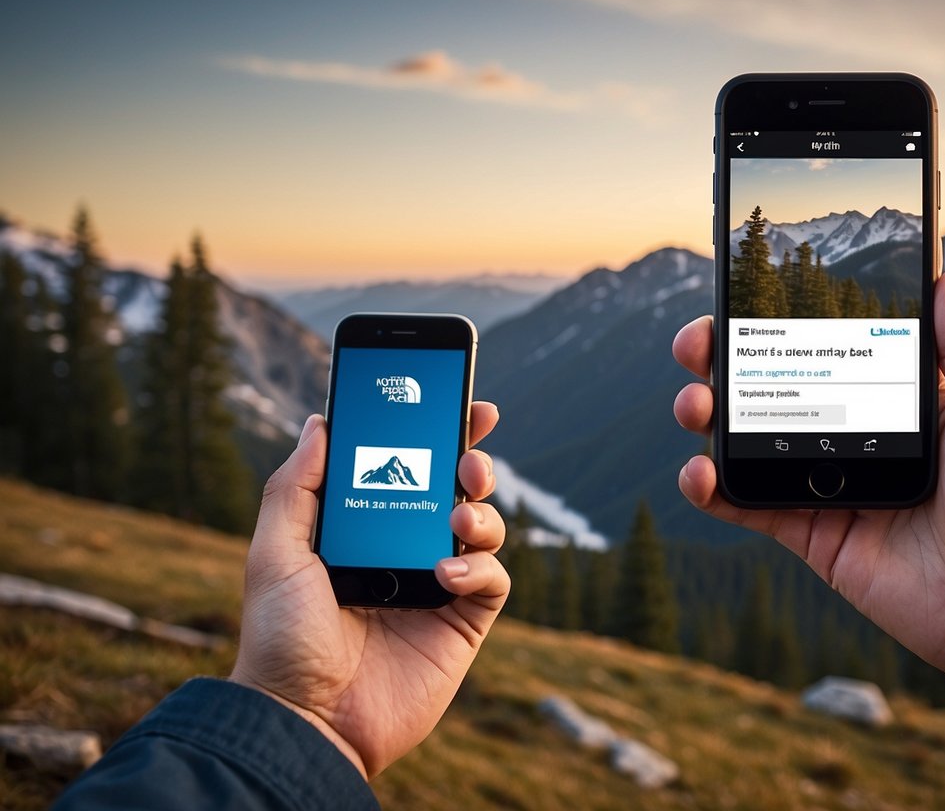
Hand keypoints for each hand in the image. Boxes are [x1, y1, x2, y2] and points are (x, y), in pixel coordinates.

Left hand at [230, 404, 508, 777]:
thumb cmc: (279, 640)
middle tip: (470, 456)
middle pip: (456, 489)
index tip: (464, 401)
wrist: (304, 719)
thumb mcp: (274, 554)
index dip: (439, 432)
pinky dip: (481, 566)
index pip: (408, 467)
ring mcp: (437, 586)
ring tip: (459, 515)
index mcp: (363, 528)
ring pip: (484, 527)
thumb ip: (295, 487)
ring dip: (482, 510)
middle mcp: (405, 549)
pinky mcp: (461, 623)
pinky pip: (493, 580)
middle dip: (474, 461)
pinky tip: (447, 573)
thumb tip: (320, 421)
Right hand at [672, 272, 944, 699]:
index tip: (747, 291)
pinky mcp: (811, 533)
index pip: (829, 342)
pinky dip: (711, 489)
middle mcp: (854, 432)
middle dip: (724, 356)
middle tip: (699, 342)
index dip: (784, 317)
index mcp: (899, 397)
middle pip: (773, 383)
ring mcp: (827, 483)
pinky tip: (697, 473)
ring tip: (696, 406)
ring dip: (708, 415)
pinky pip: (748, 505)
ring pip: (748, 438)